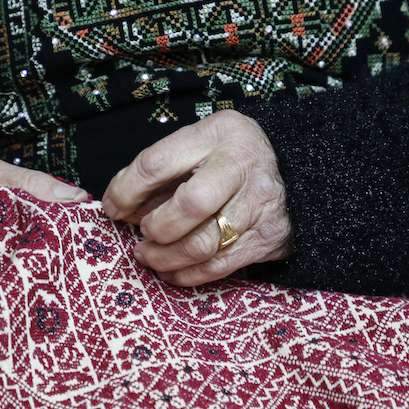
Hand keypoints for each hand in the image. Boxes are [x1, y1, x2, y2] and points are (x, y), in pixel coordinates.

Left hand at [101, 109, 291, 285]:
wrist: (297, 171)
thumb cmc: (227, 159)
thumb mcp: (196, 147)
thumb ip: (157, 173)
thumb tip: (117, 206)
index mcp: (217, 134)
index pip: (157, 163)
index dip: (126, 190)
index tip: (112, 207)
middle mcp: (242, 166)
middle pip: (190, 205)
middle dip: (156, 227)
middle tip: (142, 233)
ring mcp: (258, 204)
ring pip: (203, 244)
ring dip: (165, 257)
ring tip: (148, 256)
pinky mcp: (266, 238)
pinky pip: (218, 267)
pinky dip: (185, 274)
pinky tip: (169, 270)